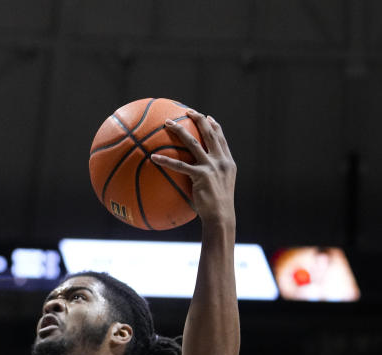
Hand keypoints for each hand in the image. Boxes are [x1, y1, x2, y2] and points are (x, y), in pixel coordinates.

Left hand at [151, 110, 235, 227]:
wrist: (222, 217)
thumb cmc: (216, 208)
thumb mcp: (218, 189)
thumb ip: (210, 178)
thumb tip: (195, 178)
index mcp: (227, 162)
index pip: (221, 139)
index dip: (214, 126)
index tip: (208, 117)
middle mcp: (221, 161)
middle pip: (210, 133)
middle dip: (198, 119)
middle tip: (187, 111)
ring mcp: (212, 167)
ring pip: (194, 142)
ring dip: (180, 130)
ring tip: (167, 123)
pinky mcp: (201, 176)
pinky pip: (179, 165)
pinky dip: (166, 160)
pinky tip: (153, 157)